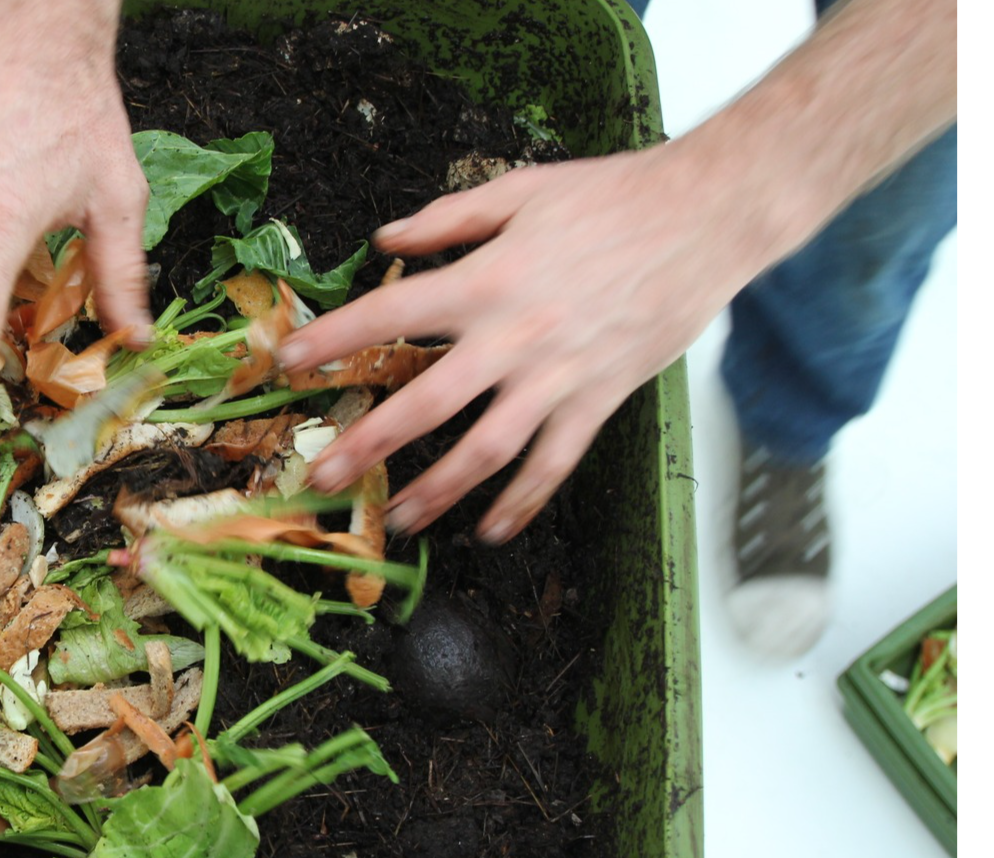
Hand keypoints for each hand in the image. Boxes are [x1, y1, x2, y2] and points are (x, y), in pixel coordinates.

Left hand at [279, 142, 777, 542]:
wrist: (706, 217)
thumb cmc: (615, 196)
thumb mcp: (521, 191)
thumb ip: (447, 219)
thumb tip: (385, 238)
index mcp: (487, 280)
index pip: (389, 315)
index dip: (333, 341)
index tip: (287, 363)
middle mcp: (514, 336)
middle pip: (424, 402)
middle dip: (368, 443)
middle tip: (323, 474)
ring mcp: (558, 377)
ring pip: (485, 451)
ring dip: (437, 491)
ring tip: (399, 518)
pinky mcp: (599, 401)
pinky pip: (553, 465)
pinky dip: (521, 503)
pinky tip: (492, 530)